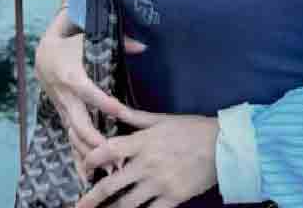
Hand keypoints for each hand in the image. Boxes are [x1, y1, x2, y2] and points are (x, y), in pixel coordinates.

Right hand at [35, 8, 147, 182]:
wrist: (43, 52)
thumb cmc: (71, 42)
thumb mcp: (90, 35)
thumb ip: (119, 41)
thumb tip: (143, 47)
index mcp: (71, 74)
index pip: (88, 91)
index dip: (103, 102)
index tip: (121, 112)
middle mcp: (65, 95)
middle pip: (78, 121)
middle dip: (95, 140)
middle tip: (114, 155)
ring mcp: (63, 108)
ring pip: (73, 134)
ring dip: (89, 153)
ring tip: (108, 169)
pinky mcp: (63, 115)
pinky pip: (69, 138)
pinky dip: (77, 157)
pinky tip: (85, 176)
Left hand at [75, 108, 218, 207]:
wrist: (224, 147)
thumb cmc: (193, 129)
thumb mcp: (162, 119)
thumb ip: (134, 116)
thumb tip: (112, 106)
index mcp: (143, 142)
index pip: (108, 150)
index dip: (90, 159)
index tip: (83, 166)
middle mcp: (147, 165)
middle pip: (110, 185)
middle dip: (91, 198)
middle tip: (78, 206)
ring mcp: (159, 184)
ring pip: (127, 204)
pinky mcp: (173, 198)